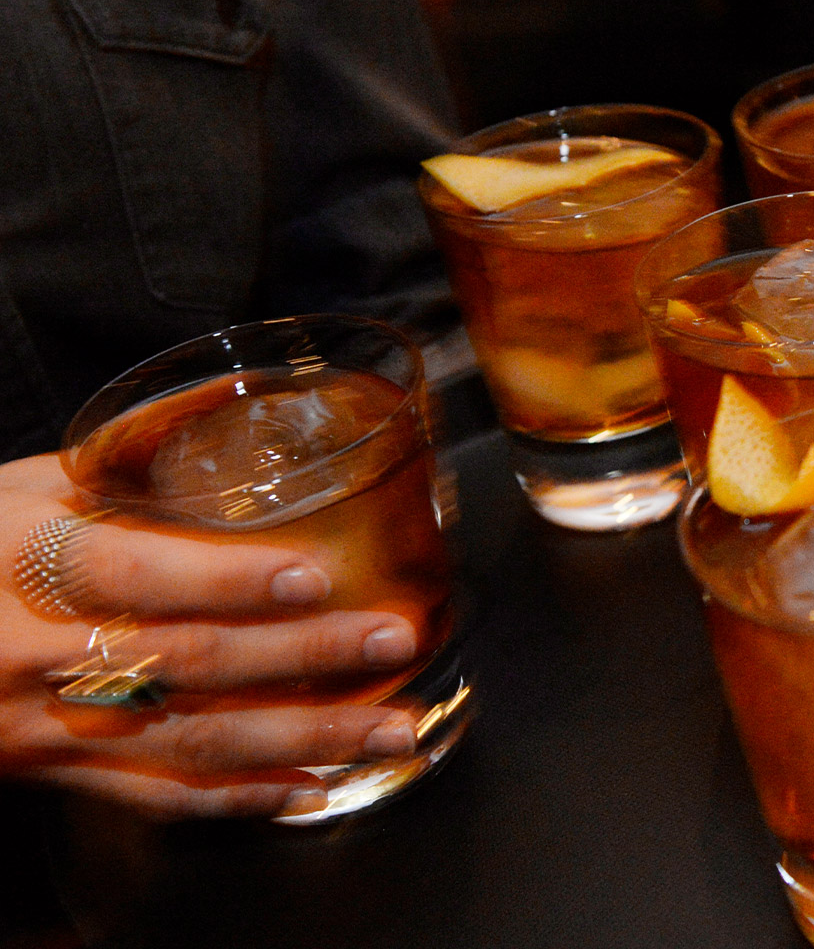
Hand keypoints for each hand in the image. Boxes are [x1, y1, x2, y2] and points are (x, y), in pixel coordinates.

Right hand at [0, 453, 425, 820]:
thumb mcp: (18, 489)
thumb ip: (119, 464)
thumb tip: (235, 400)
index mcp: (23, 563)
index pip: (131, 571)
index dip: (223, 578)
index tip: (310, 577)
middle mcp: (35, 652)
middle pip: (185, 659)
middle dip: (303, 655)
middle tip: (391, 638)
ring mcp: (46, 725)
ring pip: (190, 741)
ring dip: (305, 739)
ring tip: (393, 728)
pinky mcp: (56, 773)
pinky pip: (159, 798)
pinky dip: (244, 797)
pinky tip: (316, 788)